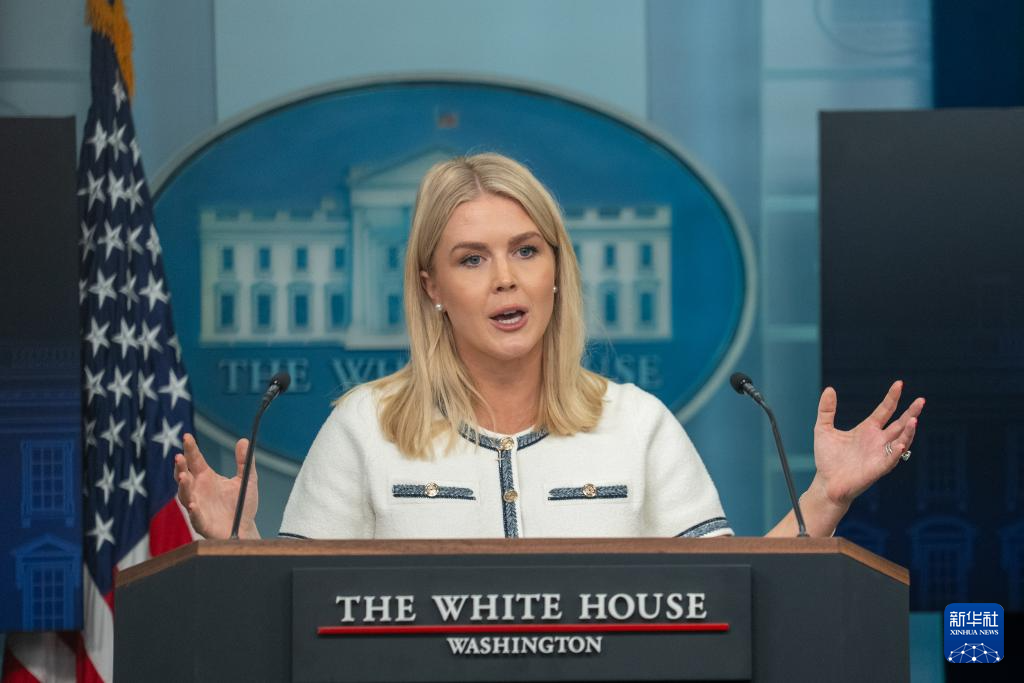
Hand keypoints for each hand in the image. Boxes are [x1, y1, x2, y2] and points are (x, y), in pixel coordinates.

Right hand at [173, 434, 259, 538]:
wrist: (245, 528)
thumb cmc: (242, 504)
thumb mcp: (247, 479)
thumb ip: (245, 461)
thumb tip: (244, 440)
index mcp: (206, 477)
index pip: (195, 460)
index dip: (190, 449)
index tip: (187, 436)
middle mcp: (198, 490)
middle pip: (184, 475)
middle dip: (180, 467)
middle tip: (179, 457)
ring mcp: (197, 506)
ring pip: (185, 494)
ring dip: (183, 486)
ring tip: (183, 477)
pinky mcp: (201, 523)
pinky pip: (195, 517)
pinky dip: (193, 511)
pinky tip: (193, 504)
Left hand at [810, 381, 924, 509]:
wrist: (826, 483)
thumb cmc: (827, 458)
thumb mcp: (823, 429)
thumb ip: (826, 410)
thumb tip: (829, 389)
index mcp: (867, 429)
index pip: (885, 410)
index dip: (892, 397)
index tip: (899, 383)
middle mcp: (878, 440)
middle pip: (899, 424)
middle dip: (911, 412)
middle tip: (921, 400)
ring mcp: (880, 454)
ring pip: (901, 440)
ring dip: (908, 431)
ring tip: (914, 419)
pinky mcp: (878, 469)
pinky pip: (891, 459)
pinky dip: (897, 451)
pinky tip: (900, 444)